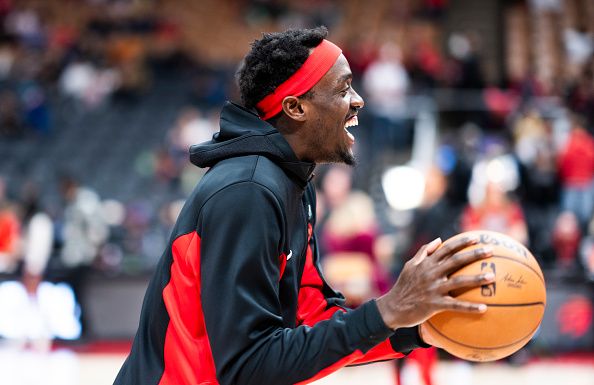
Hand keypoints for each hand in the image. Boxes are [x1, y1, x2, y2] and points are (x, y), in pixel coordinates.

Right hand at [376, 235, 493, 330]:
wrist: (392, 308)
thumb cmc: (404, 286)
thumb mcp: (410, 266)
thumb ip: (424, 252)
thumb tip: (439, 240)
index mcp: (426, 263)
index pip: (446, 249)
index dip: (462, 242)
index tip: (476, 238)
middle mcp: (431, 273)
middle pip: (456, 261)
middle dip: (474, 254)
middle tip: (490, 250)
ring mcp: (433, 289)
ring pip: (458, 282)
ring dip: (476, 279)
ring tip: (492, 276)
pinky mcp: (434, 305)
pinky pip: (455, 305)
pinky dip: (470, 307)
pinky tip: (484, 308)